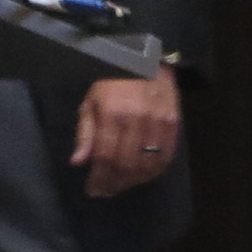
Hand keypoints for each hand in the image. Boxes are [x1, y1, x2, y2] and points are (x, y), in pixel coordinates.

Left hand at [74, 70, 181, 197]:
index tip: (93, 190)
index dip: (99, 178)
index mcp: (113, 113)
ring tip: (120, 185)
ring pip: (146, 165)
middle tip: (106, 191)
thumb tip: (78, 162)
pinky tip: (141, 176)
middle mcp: (137, 120)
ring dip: (132, 181)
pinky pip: (165, 158)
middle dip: (114, 183)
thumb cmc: (112, 82)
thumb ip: (85, 133)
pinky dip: (152, 172)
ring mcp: (158, 122)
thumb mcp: (91, 102)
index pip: (106, 156)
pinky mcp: (173, 124)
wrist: (146, 60)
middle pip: (126, 165)